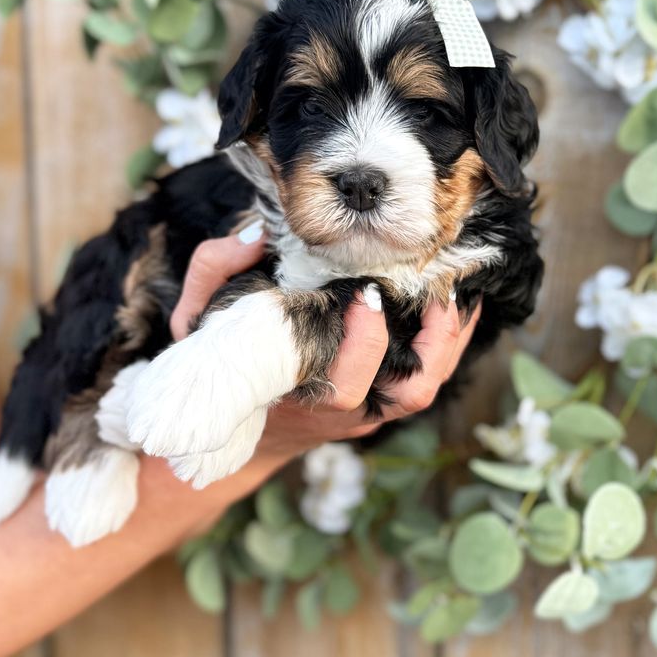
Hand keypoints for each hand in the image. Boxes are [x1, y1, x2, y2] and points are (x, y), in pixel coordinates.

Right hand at [170, 224, 479, 464]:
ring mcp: (366, 412)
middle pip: (408, 393)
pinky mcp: (380, 404)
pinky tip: (459, 306)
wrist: (230, 423)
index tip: (368, 297)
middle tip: (438, 290)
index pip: (345, 384)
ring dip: (449, 341)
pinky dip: (447, 344)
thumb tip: (257, 233)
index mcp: (298, 392)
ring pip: (426, 389)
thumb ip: (216, 269)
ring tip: (458, 291)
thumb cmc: (219, 361)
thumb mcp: (197, 318)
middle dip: (431, 343)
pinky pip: (427, 380)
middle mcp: (340, 410)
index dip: (365, 345)